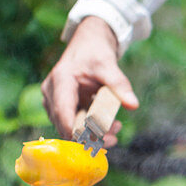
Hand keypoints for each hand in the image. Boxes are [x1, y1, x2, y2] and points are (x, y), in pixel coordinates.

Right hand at [41, 16, 138, 146]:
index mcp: (60, 80)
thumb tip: (133, 105)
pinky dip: (91, 127)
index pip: (63, 112)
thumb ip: (120, 85)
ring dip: (92, 132)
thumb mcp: (109, 65)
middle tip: (115, 137)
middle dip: (90, 135)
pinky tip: (111, 124)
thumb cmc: (96, 51)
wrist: (89, 42)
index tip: (95, 143)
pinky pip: (74, 122)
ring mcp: (55, 99)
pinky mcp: (61, 105)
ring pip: (70, 126)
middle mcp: (52, 92)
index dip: (76, 131)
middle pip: (66, 123)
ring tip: (117, 127)